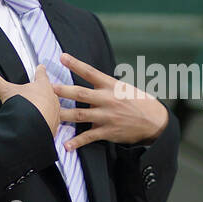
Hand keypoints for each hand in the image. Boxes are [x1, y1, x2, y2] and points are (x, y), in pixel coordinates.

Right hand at [0, 64, 59, 135]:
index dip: (40, 71)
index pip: (41, 75)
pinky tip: (37, 126)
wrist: (32, 130)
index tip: (41, 67)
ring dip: (45, 109)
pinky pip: (50, 123)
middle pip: (49, 93)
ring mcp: (55, 114)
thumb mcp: (7, 91)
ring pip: (51, 108)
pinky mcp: (53, 128)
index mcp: (43, 86)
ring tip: (37, 112)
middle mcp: (52, 99)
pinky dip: (44, 123)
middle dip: (44, 93)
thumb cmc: (25, 108)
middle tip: (38, 94)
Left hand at [51, 52, 168, 150]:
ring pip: (80, 115)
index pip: (90, 72)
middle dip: (63, 91)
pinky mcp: (108, 131)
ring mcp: (107, 116)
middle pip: (81, 94)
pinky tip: (66, 145)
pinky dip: (77, 141)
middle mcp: (108, 99)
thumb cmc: (138, 102)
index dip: (75, 64)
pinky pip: (89, 137)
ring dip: (63, 115)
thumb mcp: (123, 87)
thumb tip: (88, 79)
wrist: (154, 121)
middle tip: (48, 88)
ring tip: (48, 114)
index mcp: (111, 85)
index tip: (62, 56)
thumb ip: (105, 85)